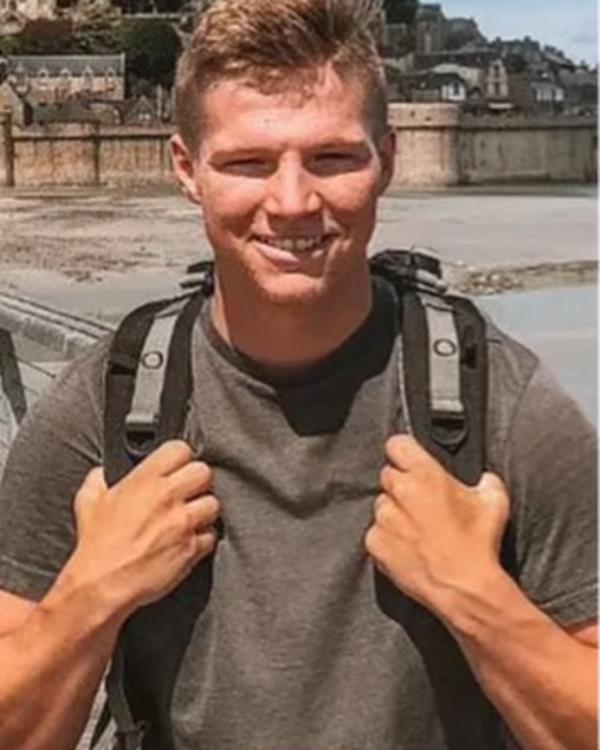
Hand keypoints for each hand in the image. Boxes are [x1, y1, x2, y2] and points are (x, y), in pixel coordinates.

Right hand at [62, 440, 219, 616]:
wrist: (102, 584)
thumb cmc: (96, 546)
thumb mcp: (87, 502)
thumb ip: (98, 480)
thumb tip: (100, 473)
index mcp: (145, 480)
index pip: (180, 449)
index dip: (180, 456)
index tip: (177, 465)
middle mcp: (168, 497)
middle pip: (204, 472)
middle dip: (197, 481)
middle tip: (188, 491)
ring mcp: (183, 522)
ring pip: (213, 503)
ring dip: (204, 510)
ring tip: (190, 518)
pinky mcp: (191, 548)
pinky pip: (211, 536)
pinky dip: (203, 539)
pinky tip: (189, 541)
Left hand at [364, 435, 508, 620]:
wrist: (465, 588)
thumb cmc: (478, 546)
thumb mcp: (495, 502)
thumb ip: (485, 481)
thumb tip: (484, 479)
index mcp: (425, 474)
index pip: (397, 444)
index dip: (404, 452)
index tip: (410, 459)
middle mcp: (400, 492)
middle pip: (389, 475)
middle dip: (403, 485)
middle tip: (422, 503)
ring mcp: (385, 518)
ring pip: (382, 505)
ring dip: (394, 512)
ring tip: (417, 530)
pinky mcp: (375, 543)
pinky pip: (375, 532)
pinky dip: (387, 537)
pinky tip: (408, 546)